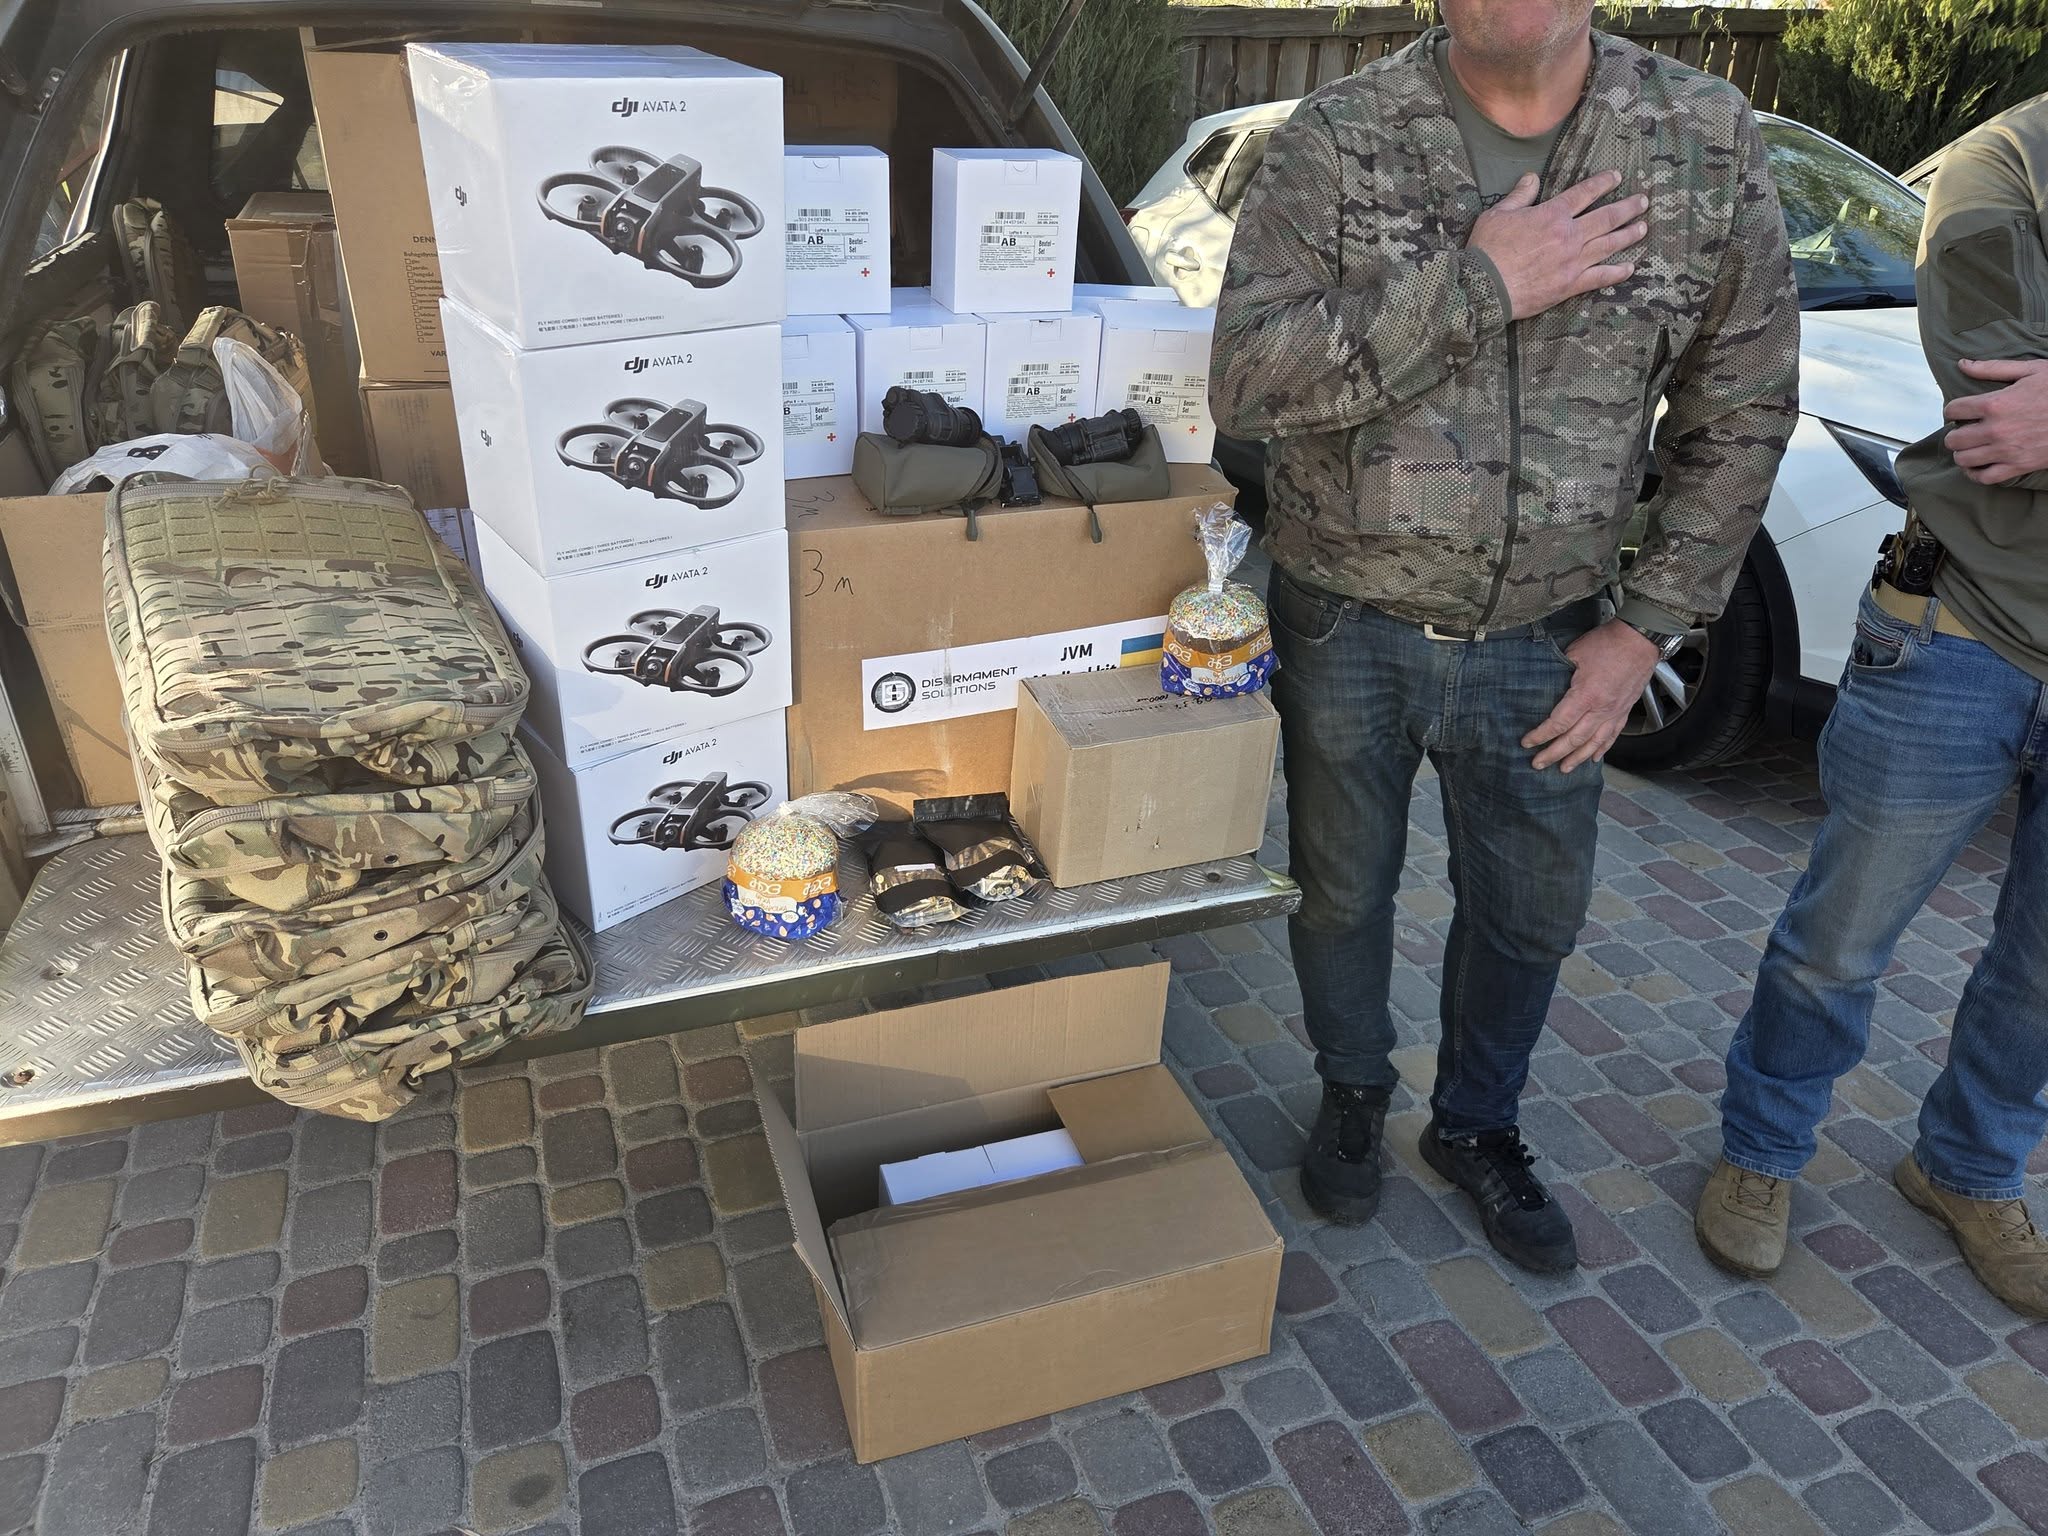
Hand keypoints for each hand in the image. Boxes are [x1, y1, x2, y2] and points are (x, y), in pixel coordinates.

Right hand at [1468, 170, 1648, 321]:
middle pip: (1606, 217)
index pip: (1584, 193)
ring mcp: (1573, 261)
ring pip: (1609, 244)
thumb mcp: (1497, 214)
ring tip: (1643, 227)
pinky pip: (1601, 277)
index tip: (1617, 176)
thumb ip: (1519, 195)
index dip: (1602, 182)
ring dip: (1629, 235)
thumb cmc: (1488, 249)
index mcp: (1552, 214)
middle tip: (1643, 202)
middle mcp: (1569, 235)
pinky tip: (1629, 267)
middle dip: (1628, 207)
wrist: (1485, 287)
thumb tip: (1531, 178)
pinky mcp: (1570, 284)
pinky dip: (1617, 272)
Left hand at [1522, 620, 1659, 772]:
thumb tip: (1546, 682)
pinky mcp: (1625, 710)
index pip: (1559, 723)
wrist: (1641, 639)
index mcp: (1586, 695)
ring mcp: (1615, 711)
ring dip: (1577, 758)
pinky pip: (1612, 735)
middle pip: (1574, 739)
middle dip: (1554, 754)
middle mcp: (1602, 708)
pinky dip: (1602, 749)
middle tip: (1538, 764)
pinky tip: (1593, 758)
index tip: (1527, 742)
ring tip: (1564, 769)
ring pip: (1594, 743)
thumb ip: (1559, 672)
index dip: (1541, 735)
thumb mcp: (1575, 653)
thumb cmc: (1609, 642)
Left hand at [1946, 359, 2047, 482]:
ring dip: (1963, 453)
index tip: (1958, 412)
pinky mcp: (2018, 466)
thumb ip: (1993, 368)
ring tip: (1970, 447)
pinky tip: (1977, 466)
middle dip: (1956, 433)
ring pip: (1964, 460)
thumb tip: (1962, 364)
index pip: (1954, 410)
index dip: (1953, 410)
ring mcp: (2006, 450)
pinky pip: (1984, 478)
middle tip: (1965, 430)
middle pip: (1954, 439)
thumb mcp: (2030, 370)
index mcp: (1996, 403)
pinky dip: (1976, 474)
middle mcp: (1996, 429)